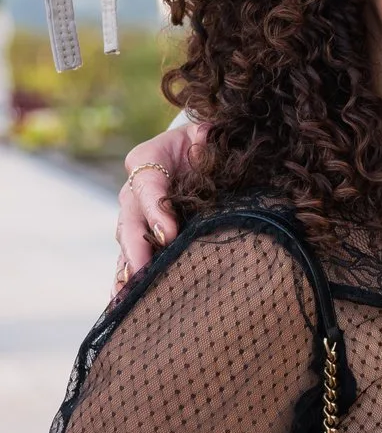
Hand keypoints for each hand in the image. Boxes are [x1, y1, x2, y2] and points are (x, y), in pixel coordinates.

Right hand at [115, 125, 194, 286]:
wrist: (196, 148)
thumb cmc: (204, 140)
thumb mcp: (205, 131)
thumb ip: (206, 136)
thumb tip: (207, 136)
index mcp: (147, 160)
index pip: (148, 185)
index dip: (156, 210)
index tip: (169, 235)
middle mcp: (133, 190)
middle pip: (129, 221)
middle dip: (136, 249)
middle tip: (143, 273)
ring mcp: (133, 214)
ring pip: (126, 243)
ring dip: (127, 269)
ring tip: (126, 295)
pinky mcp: (140, 234)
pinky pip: (129, 256)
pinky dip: (125, 278)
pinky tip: (123, 301)